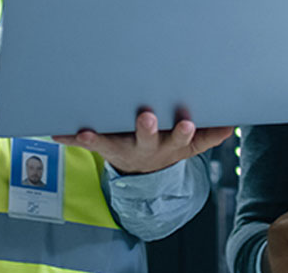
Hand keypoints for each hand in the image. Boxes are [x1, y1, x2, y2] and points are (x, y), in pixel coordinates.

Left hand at [52, 109, 232, 174]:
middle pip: (148, 138)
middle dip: (148, 129)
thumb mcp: (191, 144)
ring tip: (87, 130)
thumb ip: (209, 135)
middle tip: (148, 117)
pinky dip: (70, 138)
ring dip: (99, 137)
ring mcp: (122, 147)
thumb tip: (232, 125)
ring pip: (111, 142)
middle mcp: (146, 146)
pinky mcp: (102, 146)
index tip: (187, 122)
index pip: (180, 138)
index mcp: (170, 144)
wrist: (143, 169)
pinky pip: (85, 143)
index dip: (184, 131)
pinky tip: (56, 132)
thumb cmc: (169, 143)